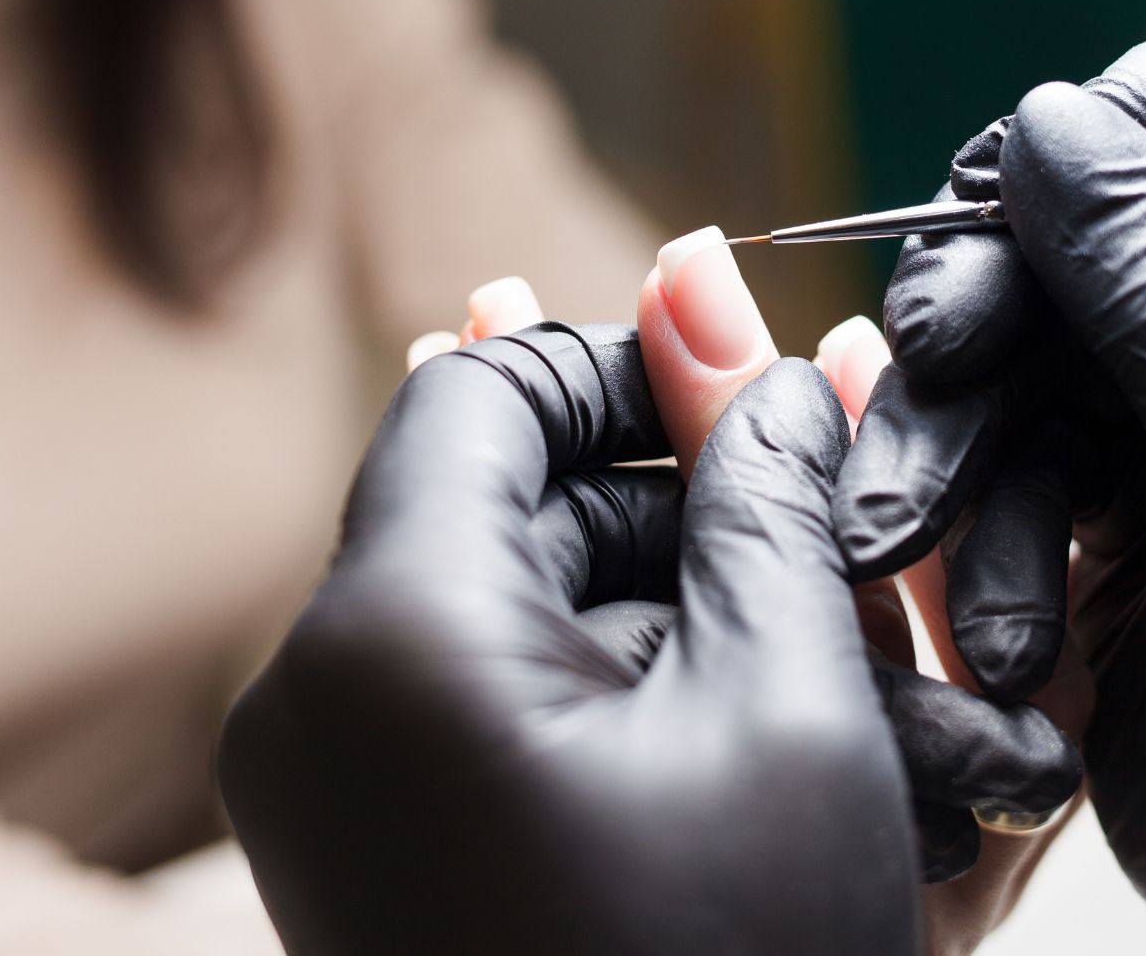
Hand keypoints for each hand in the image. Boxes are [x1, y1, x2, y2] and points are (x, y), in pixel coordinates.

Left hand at [220, 316, 1073, 953]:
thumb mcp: (790, 700)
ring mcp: (332, 789)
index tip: (763, 403)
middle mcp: (316, 702)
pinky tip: (746, 740)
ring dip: (668, 606)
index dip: (630, 364)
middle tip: (829, 549)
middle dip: (673, 505)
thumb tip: (726, 296)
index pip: (482, 389)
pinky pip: (493, 706)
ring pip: (513, 608)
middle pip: (500, 502)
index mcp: (393, 636)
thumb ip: (760, 482)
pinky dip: (619, 693)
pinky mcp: (375, 849)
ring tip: (824, 674)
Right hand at [836, 4, 1145, 953]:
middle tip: (938, 354)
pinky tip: (999, 625)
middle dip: (1016, 287)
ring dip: (967, 431)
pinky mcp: (1134, 493)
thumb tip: (1056, 130)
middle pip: (1134, 211)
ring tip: (911, 535)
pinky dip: (983, 518)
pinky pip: (1020, 442)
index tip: (1055, 162)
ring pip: (1048, 331)